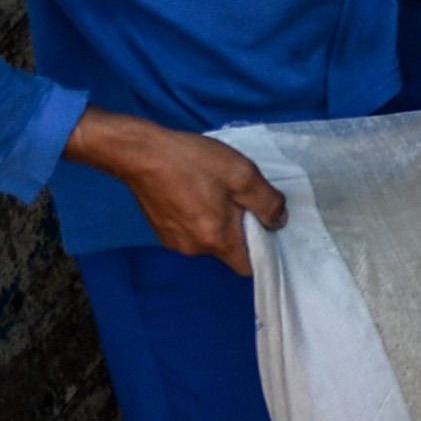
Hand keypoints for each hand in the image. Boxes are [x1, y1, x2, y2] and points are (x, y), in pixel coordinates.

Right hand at [72, 111, 282, 272]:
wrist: (142, 154)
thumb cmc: (194, 162)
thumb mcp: (243, 175)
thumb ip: (267, 202)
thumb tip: (279, 222)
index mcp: (216, 240)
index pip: (246, 266)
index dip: (263, 252)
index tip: (268, 229)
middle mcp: (193, 249)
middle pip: (228, 249)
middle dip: (240, 229)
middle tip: (241, 197)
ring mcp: (174, 241)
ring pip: (209, 239)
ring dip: (218, 221)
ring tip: (216, 190)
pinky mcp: (161, 230)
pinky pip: (191, 231)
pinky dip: (199, 217)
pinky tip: (196, 192)